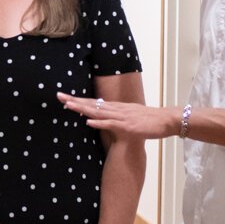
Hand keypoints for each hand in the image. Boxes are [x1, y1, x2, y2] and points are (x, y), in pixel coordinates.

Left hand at [58, 92, 174, 140]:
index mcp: (116, 107)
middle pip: (92, 104)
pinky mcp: (127, 126)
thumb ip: (116, 116)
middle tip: (58, 96)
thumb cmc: (148, 120)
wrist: (166, 120)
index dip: (78, 100)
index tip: (64, 97)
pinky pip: (111, 124)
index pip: (93, 102)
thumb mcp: (130, 116)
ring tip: (68, 105)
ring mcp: (121, 117)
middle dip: (74, 101)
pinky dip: (99, 123)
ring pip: (98, 112)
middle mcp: (116, 109)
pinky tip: (89, 122)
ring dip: (83, 109)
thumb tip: (104, 117)